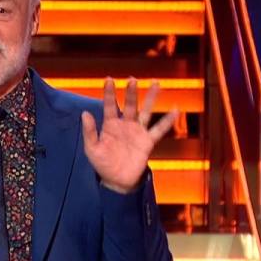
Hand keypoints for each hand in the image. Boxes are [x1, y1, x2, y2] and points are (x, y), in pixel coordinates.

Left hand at [82, 77, 178, 192]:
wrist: (117, 181)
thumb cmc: (103, 163)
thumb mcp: (92, 149)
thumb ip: (89, 132)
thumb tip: (85, 113)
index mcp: (110, 124)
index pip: (109, 105)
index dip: (109, 93)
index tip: (109, 79)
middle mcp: (125, 124)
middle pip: (129, 105)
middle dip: (131, 93)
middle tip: (132, 79)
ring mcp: (138, 132)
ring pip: (146, 112)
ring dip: (150, 98)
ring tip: (155, 83)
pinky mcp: (148, 141)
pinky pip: (159, 129)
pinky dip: (167, 120)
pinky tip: (175, 110)